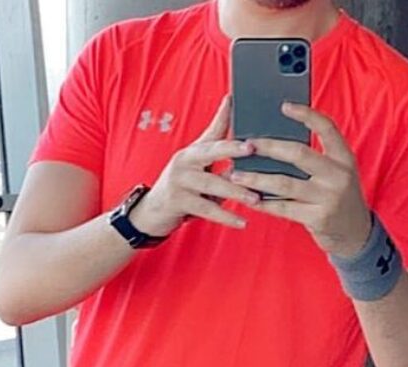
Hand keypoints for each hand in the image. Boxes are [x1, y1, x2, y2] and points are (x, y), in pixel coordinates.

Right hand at [130, 96, 262, 236]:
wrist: (152, 211)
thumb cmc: (184, 187)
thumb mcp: (198, 167)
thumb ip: (219, 153)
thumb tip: (248, 142)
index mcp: (193, 151)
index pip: (212, 131)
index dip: (224, 117)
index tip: (236, 103)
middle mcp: (184, 160)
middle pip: (211, 152)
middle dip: (232, 149)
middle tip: (252, 148)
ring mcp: (179, 180)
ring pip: (212, 183)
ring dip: (236, 191)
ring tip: (256, 198)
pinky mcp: (177, 201)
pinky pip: (206, 209)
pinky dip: (225, 217)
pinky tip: (242, 222)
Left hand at [229, 103, 371, 256]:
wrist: (355, 232)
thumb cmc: (337, 196)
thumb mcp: (337, 173)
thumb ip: (316, 158)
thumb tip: (274, 142)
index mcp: (344, 158)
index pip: (327, 128)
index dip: (306, 115)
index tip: (284, 106)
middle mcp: (339, 175)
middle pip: (299, 154)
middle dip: (269, 147)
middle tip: (246, 144)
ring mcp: (328, 197)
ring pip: (284, 183)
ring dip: (256, 178)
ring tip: (236, 175)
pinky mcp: (317, 218)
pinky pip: (283, 208)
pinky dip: (263, 203)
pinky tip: (248, 199)